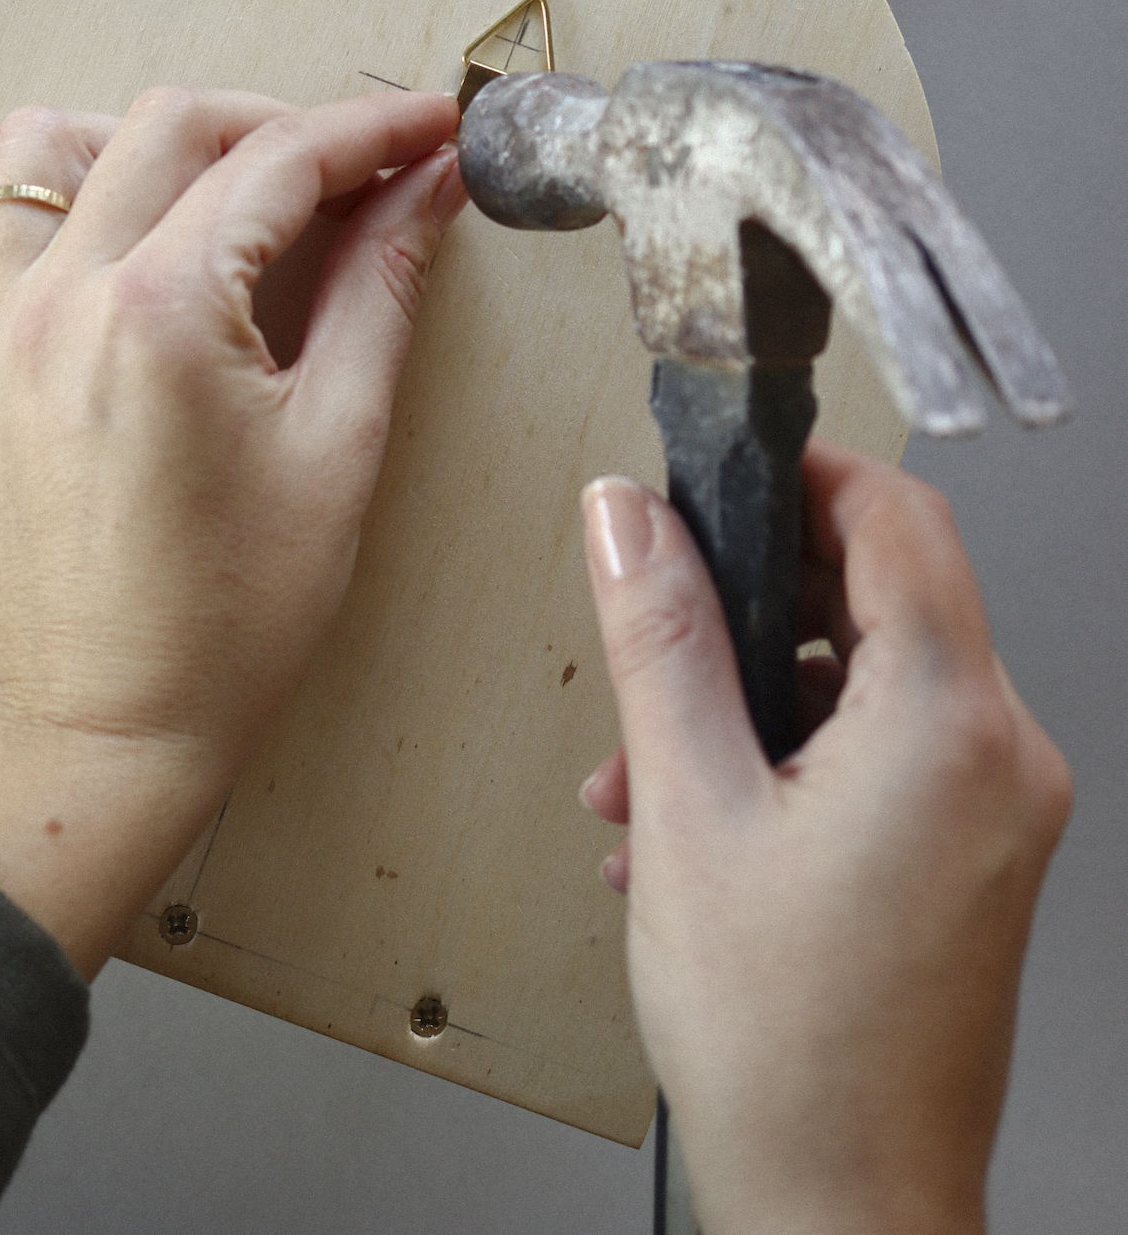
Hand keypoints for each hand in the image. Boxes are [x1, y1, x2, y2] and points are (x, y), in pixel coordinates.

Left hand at [0, 87, 464, 976]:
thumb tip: (425, 189)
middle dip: (276, 126)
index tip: (430, 128)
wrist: (109, 724)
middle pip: (170, 125)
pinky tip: (82, 237)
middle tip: (351, 172)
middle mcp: (60, 295)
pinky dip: (12, 204)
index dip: (371, 130)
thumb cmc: (234, 614)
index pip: (279, 161)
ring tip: (213, 196)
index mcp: (162, 311)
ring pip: (43, 148)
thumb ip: (379, 292)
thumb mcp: (338, 445)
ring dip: (138, 142)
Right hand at [577, 442, 1070, 1234]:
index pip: (899, 513)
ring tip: (653, 771)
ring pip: (871, 678)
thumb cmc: (790, 1052)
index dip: (800, 471)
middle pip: (883, 592)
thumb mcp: (691, 808)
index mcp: (952, 725)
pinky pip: (885, 752)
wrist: (846, 1215)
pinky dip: (790, 754)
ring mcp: (997, 815)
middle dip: (749, 608)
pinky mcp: (974, 859)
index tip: (718, 478)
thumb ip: (661, 637)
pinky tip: (701, 821)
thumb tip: (630, 517)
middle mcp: (1002, 758)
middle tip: (659, 635)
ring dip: (752, 695)